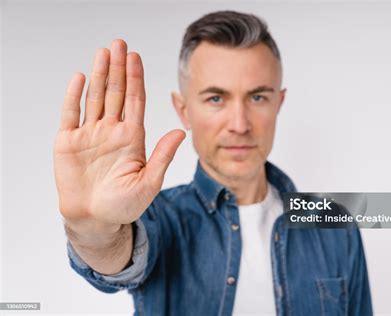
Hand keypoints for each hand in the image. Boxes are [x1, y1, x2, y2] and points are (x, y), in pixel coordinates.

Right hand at [54, 39, 184, 227]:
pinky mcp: (68, 142)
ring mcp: (90, 135)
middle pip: (116, 93)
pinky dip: (74, 96)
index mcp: (132, 138)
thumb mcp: (148, 182)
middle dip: (118, 68)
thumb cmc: (123, 205)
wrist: (95, 220)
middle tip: (120, 43)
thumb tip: (181, 132)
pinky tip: (81, 78)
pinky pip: (71, 114)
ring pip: (95, 98)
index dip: (136, 79)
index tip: (136, 58)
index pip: (135, 101)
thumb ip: (162, 156)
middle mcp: (112, 131)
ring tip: (103, 52)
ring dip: (99, 75)